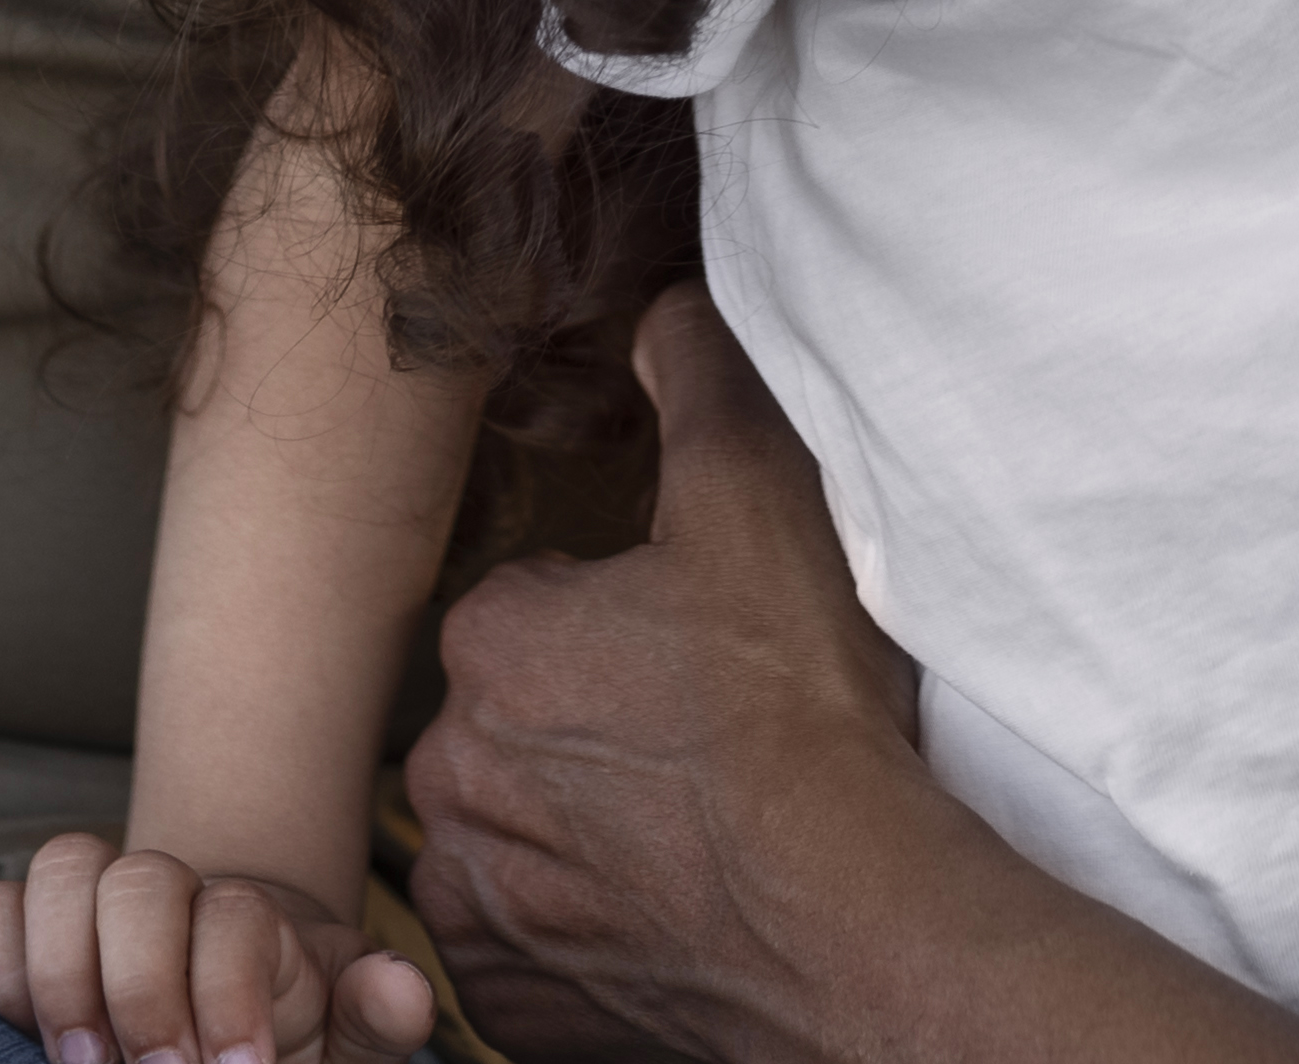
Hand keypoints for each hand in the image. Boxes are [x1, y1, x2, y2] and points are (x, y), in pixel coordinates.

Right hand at [0, 831, 437, 1063]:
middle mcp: (176, 893)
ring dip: (62, 971)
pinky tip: (28, 1032)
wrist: (231, 1030)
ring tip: (82, 1063)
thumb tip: (404, 990)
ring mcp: (98, 905)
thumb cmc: (290, 1040)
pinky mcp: (34, 933)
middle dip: (140, 986)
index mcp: (255, 922)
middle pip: (142, 878)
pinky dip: (0, 965)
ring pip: (63, 868)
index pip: (235, 918)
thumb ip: (376, 1020)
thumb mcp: (344, 1040)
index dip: (229, 996)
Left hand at [398, 289, 948, 1063]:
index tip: (698, 648)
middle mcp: (452, 773)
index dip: (626, 618)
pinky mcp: (512, 1005)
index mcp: (493, 639)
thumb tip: (659, 304)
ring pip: (517, 835)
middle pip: (519, 720)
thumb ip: (698, 368)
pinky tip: (668, 913)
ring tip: (694, 834)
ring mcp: (477, 902)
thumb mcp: (758, 488)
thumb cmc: (793, 709)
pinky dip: (585, 938)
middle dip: (591, 725)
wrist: (846, 919)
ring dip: (580, 833)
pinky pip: (530, 954)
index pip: (539, 604)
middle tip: (703, 741)